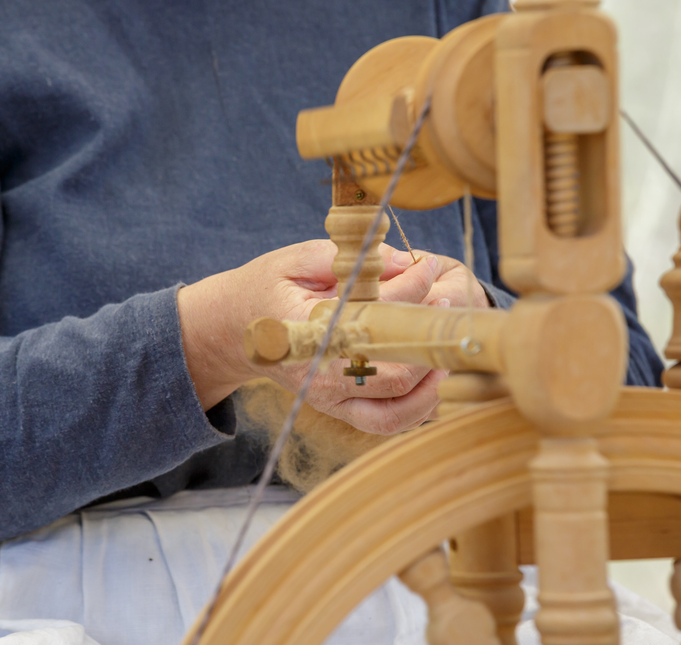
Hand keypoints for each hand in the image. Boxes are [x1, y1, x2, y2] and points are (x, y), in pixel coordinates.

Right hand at [177, 240, 487, 434]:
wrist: (234, 331)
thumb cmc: (267, 288)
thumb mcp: (297, 259)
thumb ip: (347, 258)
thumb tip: (403, 261)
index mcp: (302, 332)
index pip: (370, 316)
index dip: (408, 290)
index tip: (429, 266)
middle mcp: (316, 375)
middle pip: (390, 375)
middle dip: (427, 343)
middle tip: (444, 310)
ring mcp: (327, 398)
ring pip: (394, 409)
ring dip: (431, 384)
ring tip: (446, 348)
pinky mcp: (337, 409)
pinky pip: (386, 423)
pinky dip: (418, 408)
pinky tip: (435, 378)